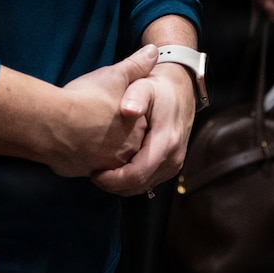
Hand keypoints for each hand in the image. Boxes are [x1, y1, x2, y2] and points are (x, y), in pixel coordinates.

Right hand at [42, 44, 157, 176]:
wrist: (52, 124)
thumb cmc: (84, 98)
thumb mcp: (114, 75)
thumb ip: (136, 65)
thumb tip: (154, 51)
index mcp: (139, 126)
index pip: (141, 123)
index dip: (128, 114)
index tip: (113, 107)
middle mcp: (129, 150)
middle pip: (129, 144)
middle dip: (118, 135)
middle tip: (100, 121)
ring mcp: (111, 165)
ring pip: (114, 160)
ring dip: (105, 150)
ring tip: (89, 135)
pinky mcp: (91, 174)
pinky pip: (97, 170)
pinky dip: (90, 160)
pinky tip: (79, 147)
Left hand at [91, 56, 198, 195]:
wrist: (180, 91)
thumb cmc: (157, 89)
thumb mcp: (145, 85)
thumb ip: (136, 96)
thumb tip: (128, 111)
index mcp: (167, 141)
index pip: (139, 173)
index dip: (114, 179)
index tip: (95, 174)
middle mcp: (173, 157)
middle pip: (139, 184)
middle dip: (114, 184)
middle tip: (93, 175)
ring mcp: (173, 164)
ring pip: (143, 187)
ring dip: (121, 185)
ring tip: (101, 173)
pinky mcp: (170, 166)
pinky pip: (148, 182)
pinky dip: (130, 181)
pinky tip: (115, 171)